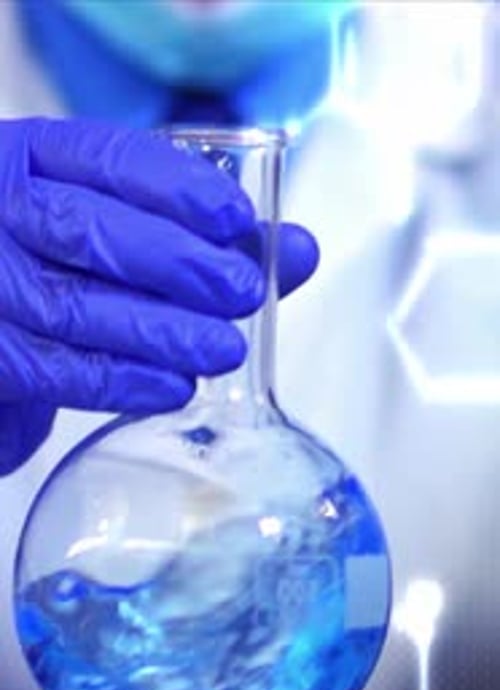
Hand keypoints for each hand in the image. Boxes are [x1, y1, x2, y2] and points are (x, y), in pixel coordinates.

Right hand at [0, 117, 318, 473]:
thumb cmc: (64, 281)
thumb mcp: (121, 245)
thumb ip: (207, 246)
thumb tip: (297, 252)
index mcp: (29, 163)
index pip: (106, 157)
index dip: (177, 186)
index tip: (237, 219)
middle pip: (87, 228)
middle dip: (176, 261)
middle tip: (240, 291)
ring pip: (74, 304)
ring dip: (160, 330)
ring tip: (222, 350)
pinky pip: (55, 369)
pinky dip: (120, 380)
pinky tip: (172, 387)